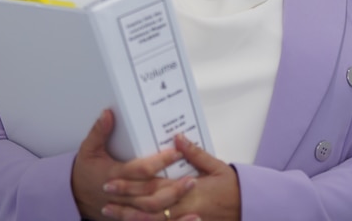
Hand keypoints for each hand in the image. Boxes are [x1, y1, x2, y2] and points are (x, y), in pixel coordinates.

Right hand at [71, 110, 196, 219]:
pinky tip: (190, 218)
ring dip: (173, 204)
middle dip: (172, 188)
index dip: (159, 162)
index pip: (140, 170)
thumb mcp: (88, 149)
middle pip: (150, 194)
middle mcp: (121, 195)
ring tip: (190, 193)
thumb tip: (109, 112)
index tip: (176, 153)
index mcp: (113, 175)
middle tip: (192, 178)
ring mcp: (126, 209)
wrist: (73, 197)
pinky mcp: (130, 217)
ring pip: (153, 211)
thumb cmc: (84, 172)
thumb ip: (99, 131)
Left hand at [101, 134, 240, 220]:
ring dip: (129, 216)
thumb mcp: (218, 167)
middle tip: (105, 194)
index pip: (154, 187)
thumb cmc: (232, 189)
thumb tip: (178, 138)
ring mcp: (185, 219)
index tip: (112, 179)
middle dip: (124, 201)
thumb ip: (196, 154)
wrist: (247, 209)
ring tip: (109, 210)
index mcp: (190, 191)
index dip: (131, 185)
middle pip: (147, 206)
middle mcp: (184, 208)